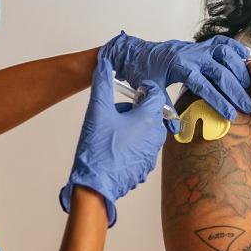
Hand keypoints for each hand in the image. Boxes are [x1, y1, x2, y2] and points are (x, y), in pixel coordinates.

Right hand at [59, 58, 167, 225]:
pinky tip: (115, 147)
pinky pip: (143, 147)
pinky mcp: (146, 167)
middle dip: (136, 108)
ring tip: (113, 130)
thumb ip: (102, 84)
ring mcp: (152, 154)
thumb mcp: (97, 111)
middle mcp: (156, 136)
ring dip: (134, 126)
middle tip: (117, 111)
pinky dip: (133, 143)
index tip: (131, 89)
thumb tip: (104, 64)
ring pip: (148, 130)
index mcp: (148, 119)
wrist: (95, 186)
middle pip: (152, 112)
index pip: (156, 93)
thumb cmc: (97, 150)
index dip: (143, 87)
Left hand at [100, 32, 250, 129]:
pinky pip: (223, 43)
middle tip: (247, 106)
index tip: (231, 114)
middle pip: (220, 71)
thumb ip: (164, 109)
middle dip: (235, 90)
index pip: (204, 85)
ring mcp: (198, 48)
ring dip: (239, 70)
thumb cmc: (144, 71)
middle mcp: (191, 55)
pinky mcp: (201, 45)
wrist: (138, 52)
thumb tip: (176, 128)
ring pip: (225, 54)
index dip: (219, 101)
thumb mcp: (151, 91)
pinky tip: (246, 60)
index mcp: (179, 66)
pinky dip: (236, 50)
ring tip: (249, 87)